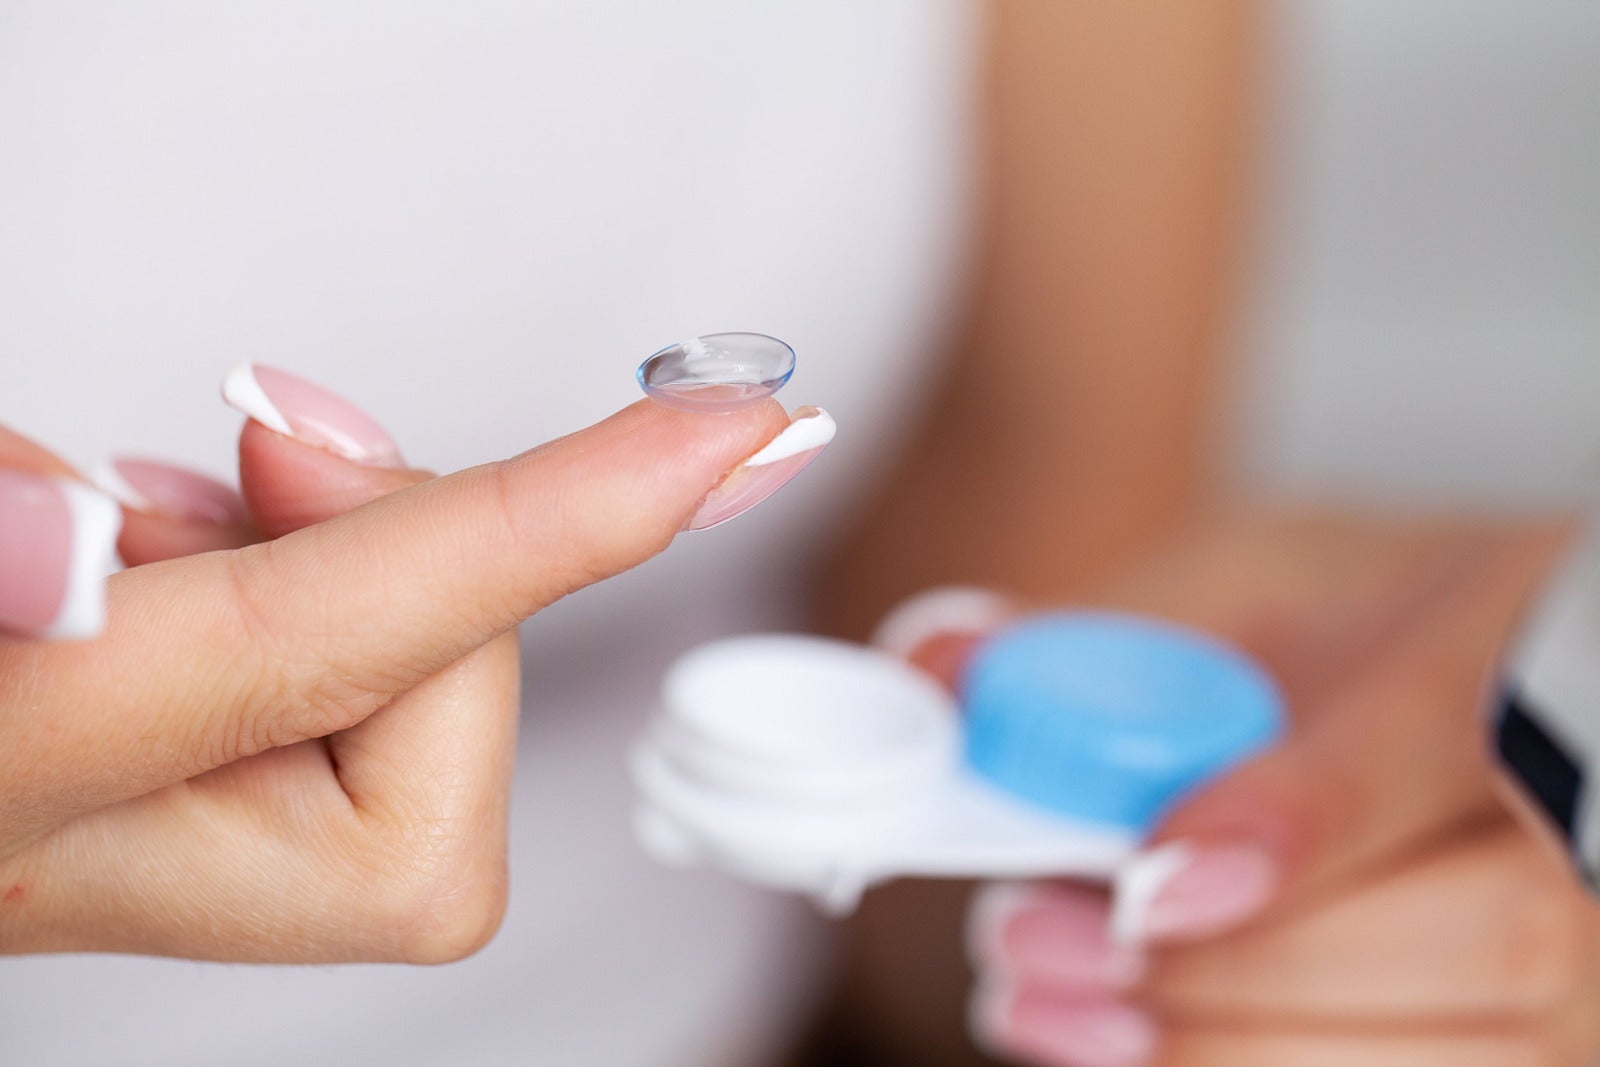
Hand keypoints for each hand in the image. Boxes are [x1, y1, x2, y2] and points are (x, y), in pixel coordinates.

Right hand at [0, 366, 820, 961]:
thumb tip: (64, 558)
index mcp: (10, 782)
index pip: (346, 645)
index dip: (558, 524)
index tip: (737, 433)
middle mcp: (76, 862)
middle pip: (419, 790)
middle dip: (407, 580)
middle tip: (272, 441)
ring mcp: (109, 859)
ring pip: (382, 745)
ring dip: (334, 572)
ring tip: (194, 488)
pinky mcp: (128, 820)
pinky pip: (313, 721)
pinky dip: (288, 598)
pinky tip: (177, 544)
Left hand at [899, 513, 1599, 1064]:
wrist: (1506, 687)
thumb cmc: (1378, 631)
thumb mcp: (1248, 583)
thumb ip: (1105, 632)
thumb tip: (938, 663)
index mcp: (1529, 644)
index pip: (1450, 740)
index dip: (1298, 826)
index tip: (1143, 882)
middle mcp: (1598, 811)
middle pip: (1486, 936)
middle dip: (1231, 972)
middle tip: (1025, 944)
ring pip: (1461, 1050)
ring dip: (1228, 1049)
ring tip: (1043, 1001)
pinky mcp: (1556, 1039)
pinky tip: (1127, 1049)